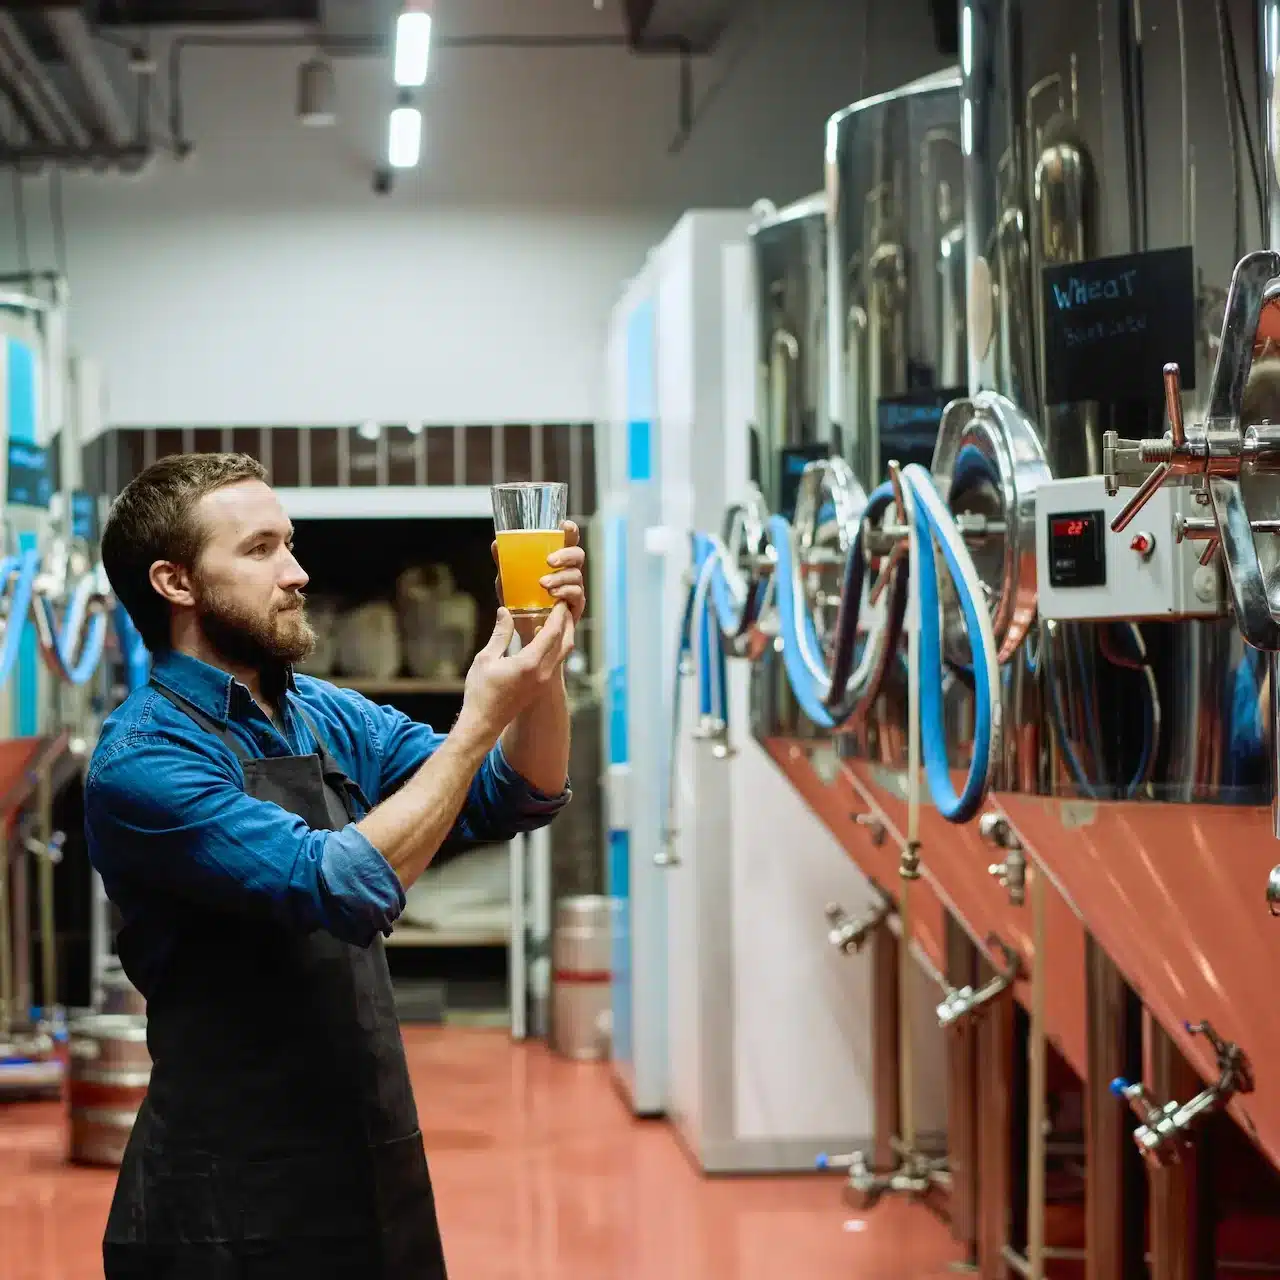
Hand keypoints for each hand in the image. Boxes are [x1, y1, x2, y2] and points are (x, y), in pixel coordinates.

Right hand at [457, 605, 574, 743]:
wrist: (484, 723)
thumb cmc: (481, 692)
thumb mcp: (486, 658)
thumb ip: (500, 634)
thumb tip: (505, 611)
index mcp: (530, 664)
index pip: (552, 633)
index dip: (558, 614)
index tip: (559, 600)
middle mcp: (543, 673)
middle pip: (565, 642)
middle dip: (566, 622)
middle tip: (562, 605)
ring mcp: (544, 681)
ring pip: (563, 652)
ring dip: (563, 634)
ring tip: (557, 617)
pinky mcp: (541, 686)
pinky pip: (556, 661)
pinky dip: (555, 645)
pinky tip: (545, 636)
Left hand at [492, 520, 586, 642]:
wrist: (525, 633)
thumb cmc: (520, 603)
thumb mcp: (509, 582)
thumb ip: (505, 564)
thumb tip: (496, 544)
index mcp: (556, 561)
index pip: (568, 541)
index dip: (570, 531)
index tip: (564, 526)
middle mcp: (568, 572)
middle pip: (578, 555)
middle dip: (566, 555)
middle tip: (549, 561)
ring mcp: (574, 589)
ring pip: (577, 576)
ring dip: (560, 578)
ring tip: (543, 584)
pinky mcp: (575, 607)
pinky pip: (577, 596)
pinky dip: (565, 593)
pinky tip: (552, 596)